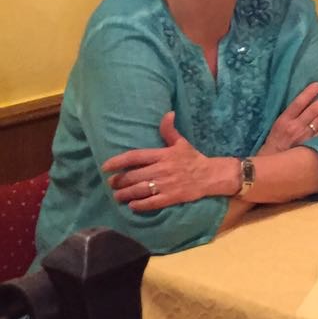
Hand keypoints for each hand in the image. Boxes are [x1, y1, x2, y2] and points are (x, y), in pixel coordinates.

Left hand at [102, 112, 235, 210]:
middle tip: (111, 184)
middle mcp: (162, 169)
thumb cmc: (193, 158)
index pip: (134, 157)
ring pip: (138, 190)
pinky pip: (151, 202)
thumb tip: (168, 113)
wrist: (211, 175)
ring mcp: (166, 184)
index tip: (105, 167)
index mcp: (162, 155)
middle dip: (118, 181)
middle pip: (132, 176)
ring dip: (124, 194)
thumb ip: (169, 130)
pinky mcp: (171, 197)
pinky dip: (139, 205)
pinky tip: (132, 206)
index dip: (117, 162)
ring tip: (118, 196)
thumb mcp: (181, 143)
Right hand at [262, 82, 317, 154]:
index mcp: (284, 120)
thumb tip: (305, 102)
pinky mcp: (310, 146)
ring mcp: (303, 137)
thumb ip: (290, 115)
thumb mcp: (277, 126)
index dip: (309, 93)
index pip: (298, 103)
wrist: (273, 166)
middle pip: (313, 110)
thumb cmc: (275, 143)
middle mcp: (294, 127)